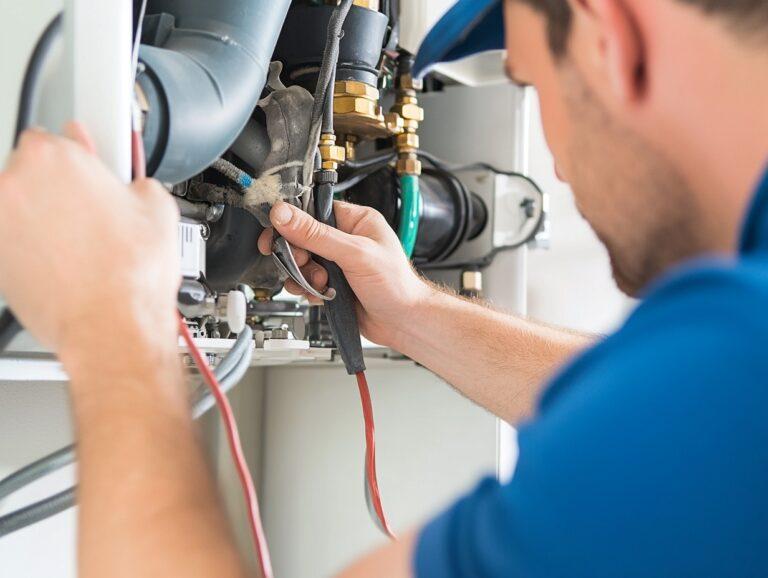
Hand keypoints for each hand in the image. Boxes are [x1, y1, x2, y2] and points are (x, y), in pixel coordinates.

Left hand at [0, 125, 179, 362]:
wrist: (110, 327)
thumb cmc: (130, 275)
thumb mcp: (158, 208)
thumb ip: (134, 178)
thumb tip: (131, 183)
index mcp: (55, 156)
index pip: (58, 137)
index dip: (80, 157)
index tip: (88, 167)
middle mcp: (16, 182)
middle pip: (34, 172)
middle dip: (60, 189)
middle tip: (94, 214)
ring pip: (21, 208)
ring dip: (43, 218)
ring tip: (82, 246)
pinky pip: (13, 241)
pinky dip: (31, 248)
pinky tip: (66, 264)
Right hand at [258, 201, 432, 347]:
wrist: (403, 322)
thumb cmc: (395, 284)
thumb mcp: (354, 253)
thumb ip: (316, 234)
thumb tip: (284, 214)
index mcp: (355, 220)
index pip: (313, 210)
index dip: (291, 222)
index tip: (276, 234)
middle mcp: (344, 239)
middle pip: (300, 238)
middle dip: (298, 255)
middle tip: (304, 264)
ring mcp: (336, 263)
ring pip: (300, 262)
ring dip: (303, 275)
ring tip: (320, 283)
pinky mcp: (331, 284)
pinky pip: (305, 282)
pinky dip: (308, 290)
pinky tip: (321, 295)